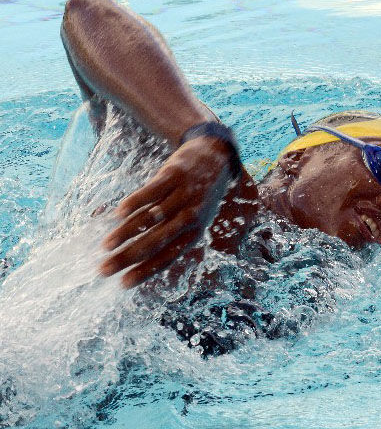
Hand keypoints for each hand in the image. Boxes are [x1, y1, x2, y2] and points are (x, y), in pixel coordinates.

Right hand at [100, 136, 233, 287]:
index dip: (144, 271)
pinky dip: (136, 202)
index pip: (167, 257)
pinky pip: (153, 191)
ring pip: (151, 218)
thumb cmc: (198, 196)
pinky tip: (118, 213)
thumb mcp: (194, 220)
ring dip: (126, 234)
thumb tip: (142, 260)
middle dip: (128, 258)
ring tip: (105, 246)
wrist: (216, 157)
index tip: (122, 284)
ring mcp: (183, 195)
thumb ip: (171, 237)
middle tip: (103, 270)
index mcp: (194, 232)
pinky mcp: (174, 174)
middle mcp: (190, 216)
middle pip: (155, 242)